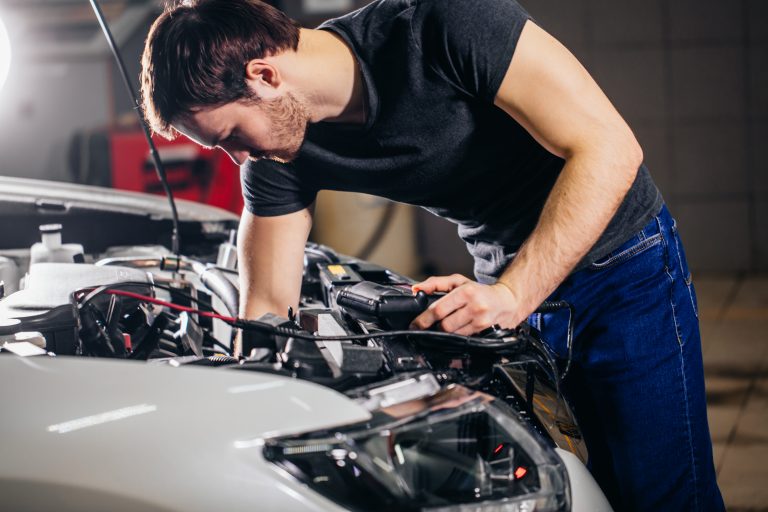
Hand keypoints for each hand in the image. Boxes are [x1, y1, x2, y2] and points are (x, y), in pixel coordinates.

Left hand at [409, 274, 523, 334]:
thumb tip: (416, 289)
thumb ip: (435, 283)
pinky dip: (454, 335)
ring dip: (443, 332)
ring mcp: (480, 320)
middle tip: (427, 326)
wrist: (504, 300)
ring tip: (443, 325)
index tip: (414, 324)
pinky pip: (461, 337)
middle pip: (444, 325)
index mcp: (465, 291)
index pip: (439, 309)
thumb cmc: (478, 291)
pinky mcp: (483, 330)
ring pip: (452, 333)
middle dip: (433, 327)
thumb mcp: (457, 281)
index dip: (424, 319)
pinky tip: (455, 329)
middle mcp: (474, 306)